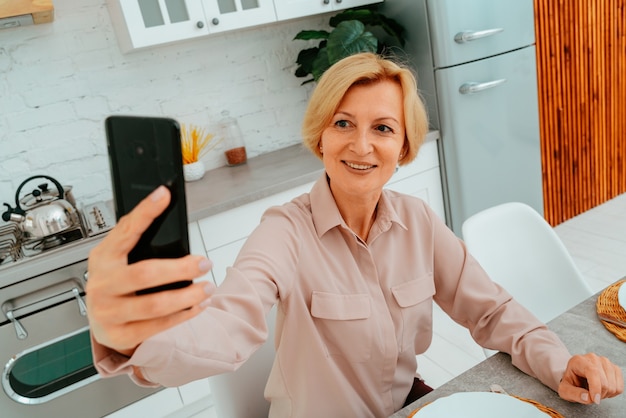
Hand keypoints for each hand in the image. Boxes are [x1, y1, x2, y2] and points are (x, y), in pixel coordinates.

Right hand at [86, 186, 214, 354]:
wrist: (102, 322)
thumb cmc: (117, 283)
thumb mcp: (120, 259)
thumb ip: (138, 241)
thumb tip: (167, 210)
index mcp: (103, 257)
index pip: (125, 231)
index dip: (145, 212)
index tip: (164, 194)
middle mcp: (102, 284)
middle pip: (146, 273)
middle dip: (181, 268)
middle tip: (204, 263)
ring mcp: (107, 312)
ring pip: (155, 305)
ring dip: (188, 296)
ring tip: (208, 288)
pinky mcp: (119, 334)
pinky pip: (157, 326)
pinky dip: (183, 315)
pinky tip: (197, 306)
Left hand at [558, 353, 623, 403]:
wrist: (576, 376)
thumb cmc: (571, 382)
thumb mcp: (565, 390)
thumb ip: (573, 394)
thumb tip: (587, 397)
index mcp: (578, 360)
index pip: (592, 371)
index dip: (596, 387)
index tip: (595, 400)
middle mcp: (593, 358)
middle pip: (604, 382)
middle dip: (598, 395)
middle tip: (589, 396)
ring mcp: (605, 362)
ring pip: (613, 386)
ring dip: (605, 394)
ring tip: (594, 391)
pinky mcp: (614, 368)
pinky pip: (619, 387)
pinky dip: (612, 393)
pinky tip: (602, 390)